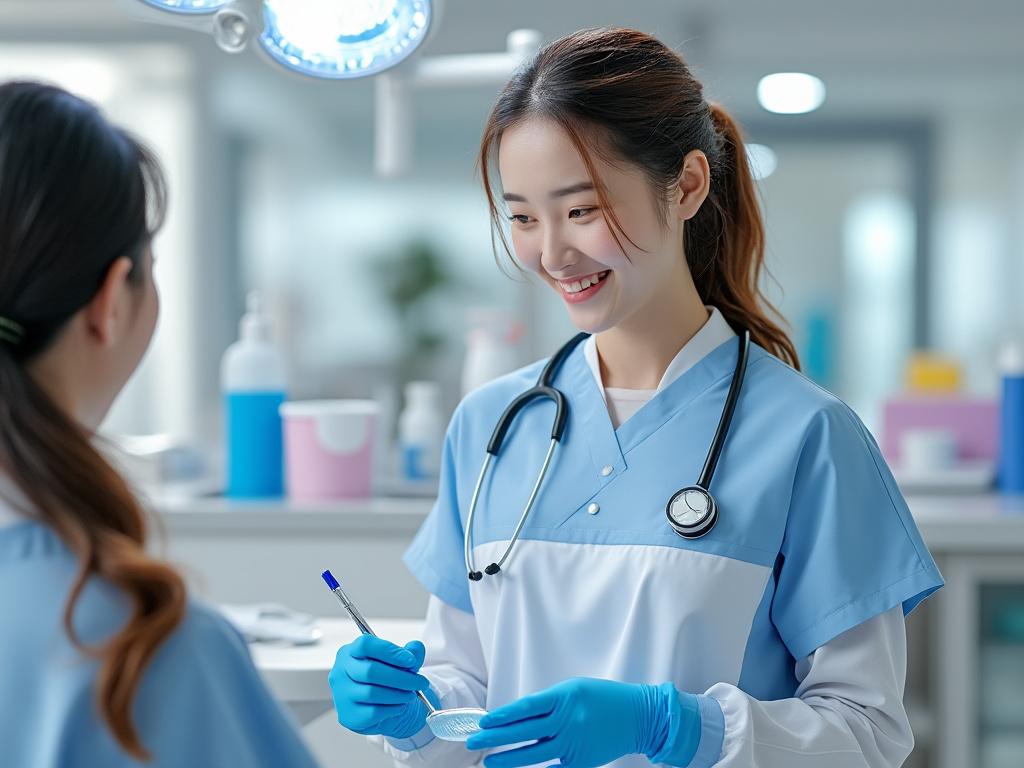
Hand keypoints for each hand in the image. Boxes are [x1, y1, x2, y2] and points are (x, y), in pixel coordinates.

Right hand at [328, 634, 436, 738]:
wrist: (379, 705)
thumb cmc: (386, 678)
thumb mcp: (399, 661)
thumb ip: (410, 652)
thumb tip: (415, 649)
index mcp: (350, 652)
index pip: (365, 645)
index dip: (389, 651)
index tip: (410, 660)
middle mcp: (340, 671)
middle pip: (370, 671)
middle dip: (401, 677)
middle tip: (420, 682)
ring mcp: (341, 695)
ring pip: (372, 693)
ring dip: (399, 694)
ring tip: (411, 694)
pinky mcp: (348, 716)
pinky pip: (373, 712)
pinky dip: (392, 708)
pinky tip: (400, 705)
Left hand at [466, 677, 700, 767]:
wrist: (639, 716)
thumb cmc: (604, 698)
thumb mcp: (574, 689)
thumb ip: (548, 702)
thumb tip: (518, 717)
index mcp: (564, 697)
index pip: (524, 708)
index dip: (502, 716)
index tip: (483, 721)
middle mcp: (567, 720)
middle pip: (523, 731)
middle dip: (495, 737)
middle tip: (474, 741)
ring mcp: (574, 743)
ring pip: (533, 753)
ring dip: (509, 758)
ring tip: (489, 760)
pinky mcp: (582, 761)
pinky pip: (553, 767)